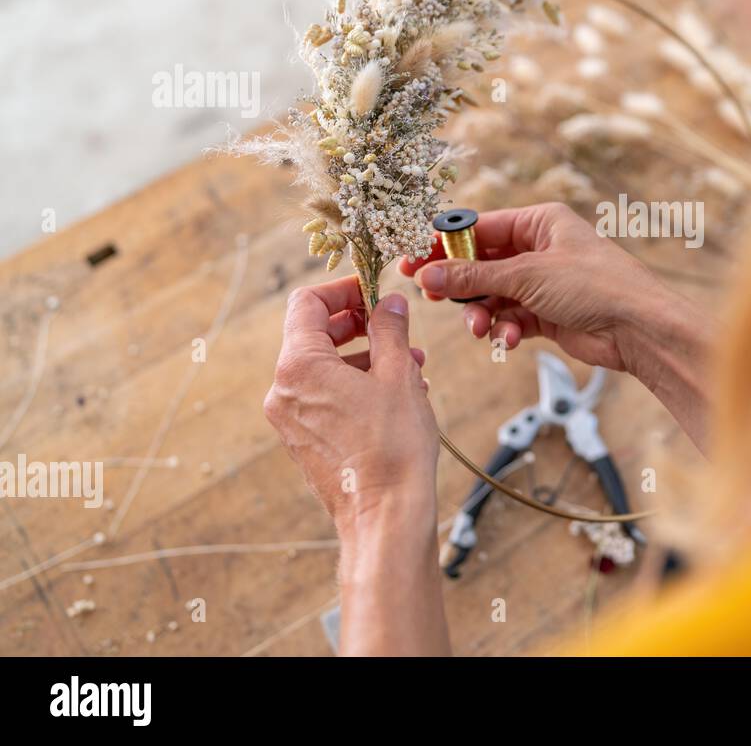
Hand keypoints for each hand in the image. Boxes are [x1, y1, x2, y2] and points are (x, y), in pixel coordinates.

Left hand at [262, 277, 438, 531]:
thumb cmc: (393, 447)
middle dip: (358, 325)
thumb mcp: (399, 374)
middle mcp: (283, 391)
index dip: (343, 290)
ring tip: (411, 365)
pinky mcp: (303, 441)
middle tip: (394, 325)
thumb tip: (388, 303)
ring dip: (364, 358)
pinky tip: (397, 395)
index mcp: (299, 367)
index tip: (374, 292)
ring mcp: (289, 420)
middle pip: (313, 335)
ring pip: (323, 369)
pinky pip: (325, 398)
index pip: (307, 304)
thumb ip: (390, 329)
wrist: (386, 515)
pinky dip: (355, 386)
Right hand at [399, 202, 663, 371]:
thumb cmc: (596, 286)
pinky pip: (511, 319)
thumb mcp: (528, 275)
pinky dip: (505, 329)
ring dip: (482, 312)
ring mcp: (544, 283)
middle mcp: (540, 249)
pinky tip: (508, 338)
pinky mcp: (548, 314)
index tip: (414, 258)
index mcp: (540, 222)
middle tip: (429, 295)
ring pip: (494, 295)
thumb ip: (475, 276)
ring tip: (481, 327)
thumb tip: (429, 275)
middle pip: (482, 262)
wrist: (638, 328)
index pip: (480, 227)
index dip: (445, 243)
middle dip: (459, 283)